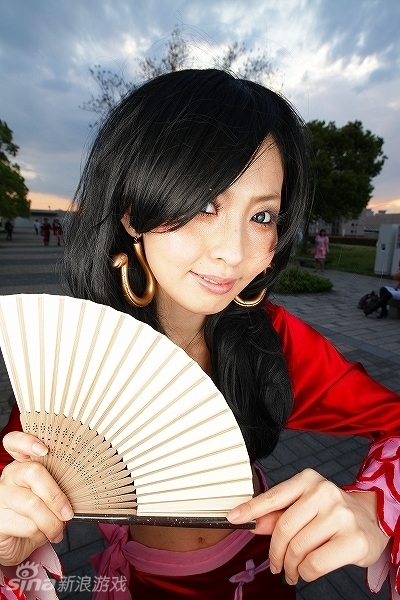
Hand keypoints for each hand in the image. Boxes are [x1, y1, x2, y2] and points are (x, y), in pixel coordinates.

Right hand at [0, 432, 73, 565]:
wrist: (16, 543)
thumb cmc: (36, 516)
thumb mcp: (49, 496)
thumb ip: (58, 486)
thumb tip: (79, 489)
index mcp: (24, 464)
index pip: (15, 442)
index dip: (27, 441)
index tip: (44, 450)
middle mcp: (10, 476)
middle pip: (33, 472)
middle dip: (56, 495)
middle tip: (67, 513)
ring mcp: (2, 496)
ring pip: (32, 503)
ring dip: (51, 521)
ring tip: (57, 530)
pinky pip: (26, 524)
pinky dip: (41, 533)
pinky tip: (41, 535)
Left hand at [227, 469, 389, 584]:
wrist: (373, 520)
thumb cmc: (333, 514)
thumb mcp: (305, 507)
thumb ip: (279, 514)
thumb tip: (253, 522)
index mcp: (309, 480)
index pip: (273, 497)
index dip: (251, 509)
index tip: (233, 518)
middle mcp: (324, 492)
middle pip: (284, 528)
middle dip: (275, 553)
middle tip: (275, 565)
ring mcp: (341, 515)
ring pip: (298, 548)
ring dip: (289, 566)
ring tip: (291, 571)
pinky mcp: (353, 539)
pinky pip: (315, 563)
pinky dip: (305, 572)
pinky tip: (306, 571)